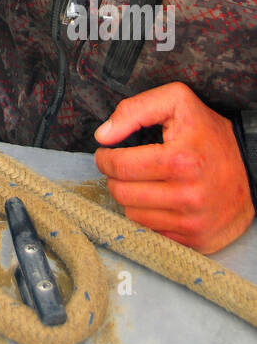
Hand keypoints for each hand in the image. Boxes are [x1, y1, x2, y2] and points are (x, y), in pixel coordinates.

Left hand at [94, 82, 254, 252]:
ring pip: (133, 216)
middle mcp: (188, 196)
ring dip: (130, 198)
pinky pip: (152, 232)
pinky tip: (157, 200)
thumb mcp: (177, 102)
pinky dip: (148, 216)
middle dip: (115, 178)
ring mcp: (193, 222)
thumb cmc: (210, 133)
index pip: (120, 166)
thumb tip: (102, 135)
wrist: (253, 168)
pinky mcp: (197, 240)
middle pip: (123, 194)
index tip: (106, 154)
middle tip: (122, 167)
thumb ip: (134, 110)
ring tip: (141, 182)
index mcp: (180, 160)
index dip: (105, 158)